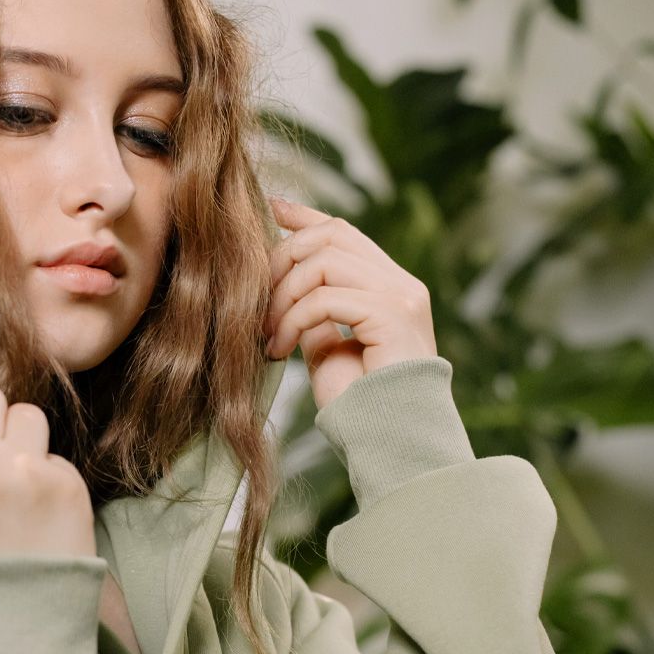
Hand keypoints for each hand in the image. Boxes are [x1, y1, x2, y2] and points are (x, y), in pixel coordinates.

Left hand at [262, 196, 439, 411]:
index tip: (268, 209)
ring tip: (266, 334)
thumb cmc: (360, 406)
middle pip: (330, 235)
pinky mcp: (392, 315)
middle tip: (251, 300)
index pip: (344, 233)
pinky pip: (325, 298)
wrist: (391, 445)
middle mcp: (402, 284)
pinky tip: (279, 350)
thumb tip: (283, 285)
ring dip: (282, 294)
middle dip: (280, 259)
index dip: (304, 216)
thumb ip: (314, 313)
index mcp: (391, 288)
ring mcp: (401, 296)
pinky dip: (292, 320)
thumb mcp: (327, 348)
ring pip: (323, 261)